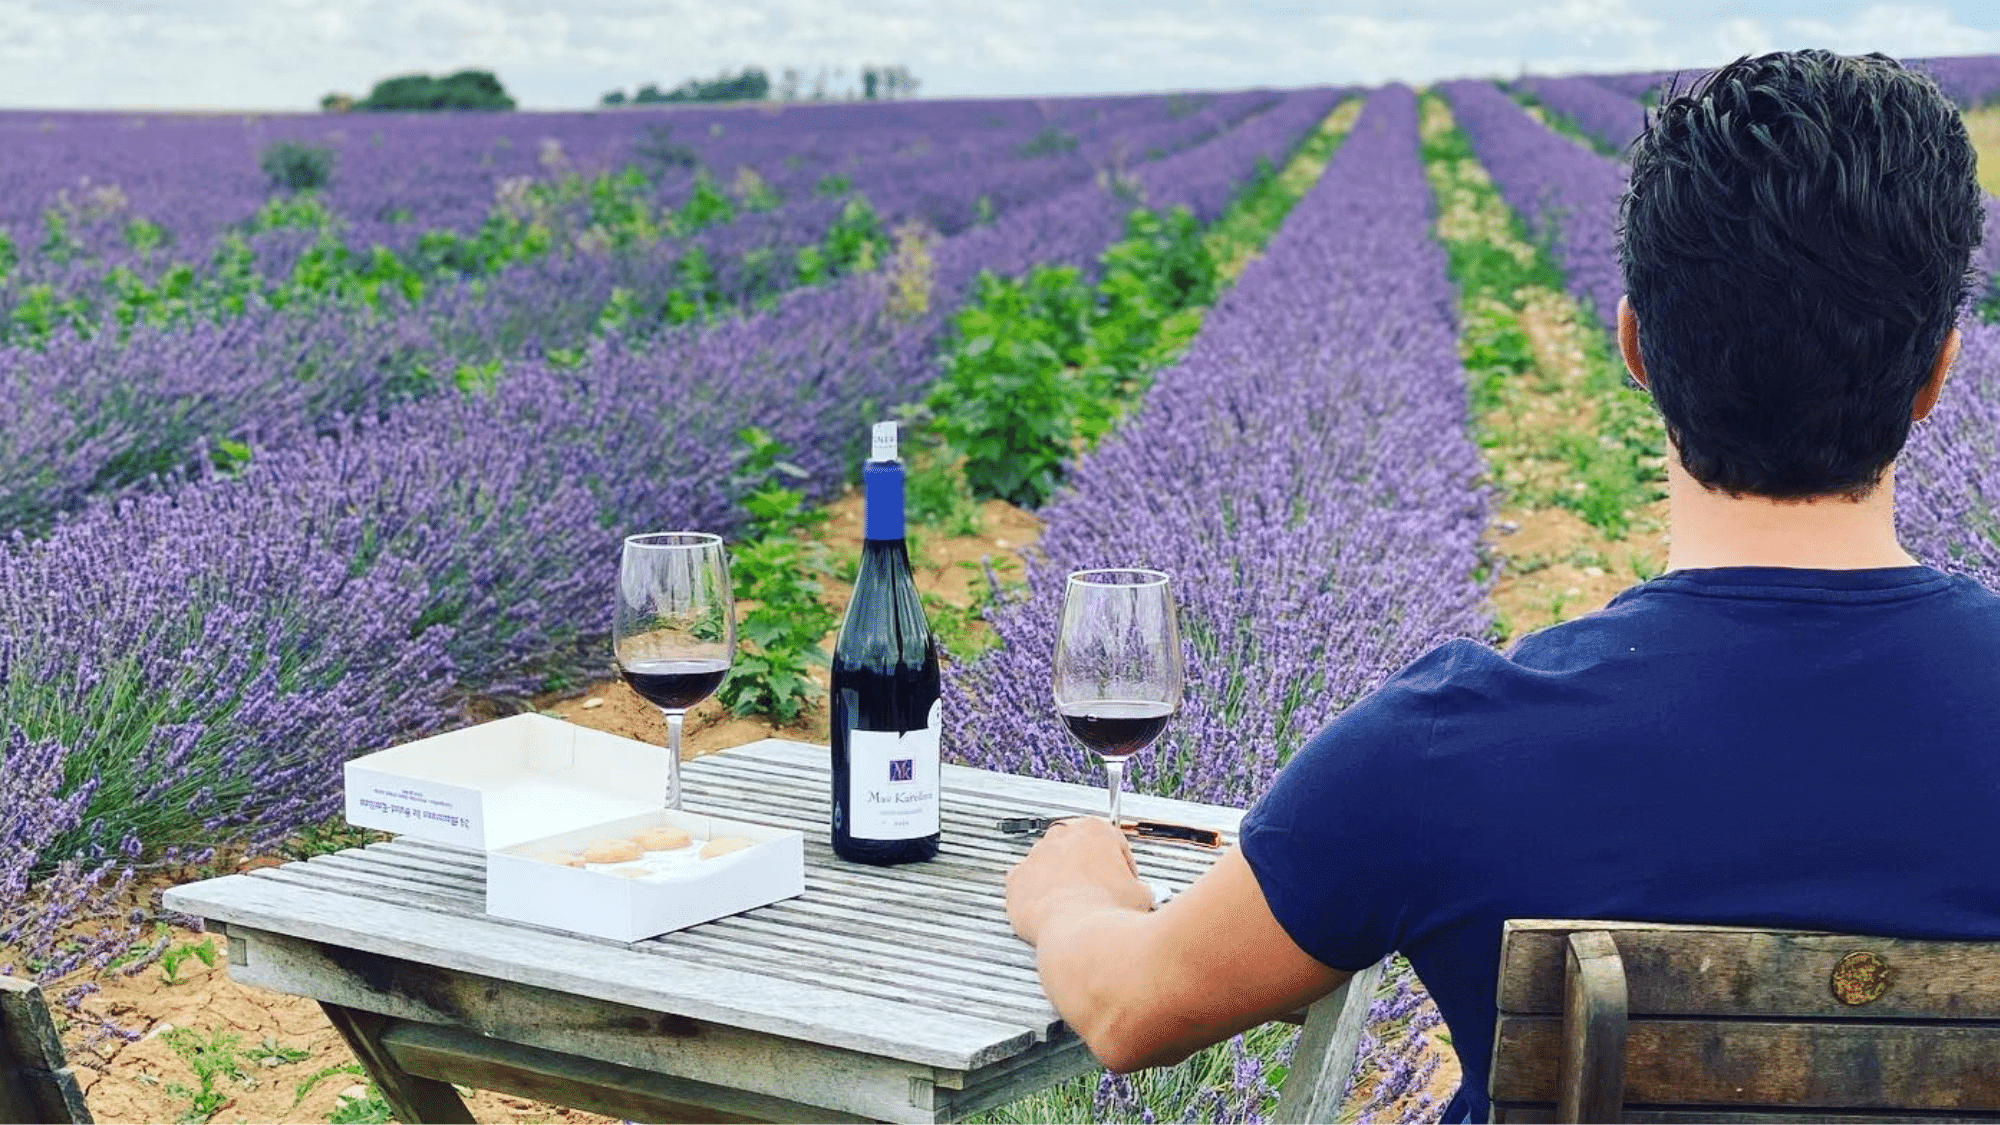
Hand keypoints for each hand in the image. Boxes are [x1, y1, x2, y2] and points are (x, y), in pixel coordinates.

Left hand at [1005, 817, 1154, 945]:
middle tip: (1099, 893)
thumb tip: (1139, 893)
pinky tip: (1050, 909)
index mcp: (1096, 829)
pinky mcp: (1016, 878)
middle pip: (1079, 849)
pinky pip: (1027, 884)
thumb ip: (1139, 887)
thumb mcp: (1142, 895)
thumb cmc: (1108, 912)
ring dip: (1061, 880)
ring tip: (1074, 904)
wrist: (1078, 935)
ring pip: (1050, 863)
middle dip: (1088, 868)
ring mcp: (1036, 855)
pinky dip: (1037, 895)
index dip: (1123, 867)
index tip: (1124, 883)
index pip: (1113, 843)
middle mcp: (1062, 836)